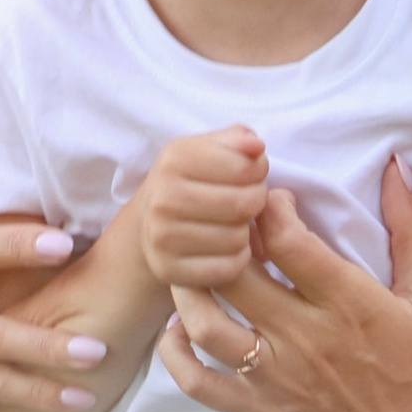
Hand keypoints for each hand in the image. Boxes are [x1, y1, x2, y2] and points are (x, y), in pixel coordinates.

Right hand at [137, 126, 267, 290]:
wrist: (152, 222)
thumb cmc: (195, 181)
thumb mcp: (210, 149)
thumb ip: (238, 140)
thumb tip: (256, 146)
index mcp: (175, 159)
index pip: (246, 167)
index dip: (260, 171)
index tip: (252, 175)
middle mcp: (163, 199)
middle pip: (243, 204)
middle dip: (256, 202)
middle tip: (248, 201)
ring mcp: (162, 238)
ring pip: (237, 239)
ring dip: (246, 232)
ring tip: (234, 223)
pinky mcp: (169, 271)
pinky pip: (228, 269)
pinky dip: (237, 259)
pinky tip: (227, 247)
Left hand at [158, 164, 411, 411]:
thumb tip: (398, 167)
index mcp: (348, 304)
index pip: (286, 239)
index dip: (270, 208)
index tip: (273, 201)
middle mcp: (303, 337)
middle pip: (235, 272)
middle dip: (222, 237)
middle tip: (226, 228)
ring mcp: (273, 377)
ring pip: (205, 320)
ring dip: (189, 285)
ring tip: (195, 266)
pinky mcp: (257, 410)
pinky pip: (196, 379)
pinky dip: (176, 350)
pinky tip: (181, 325)